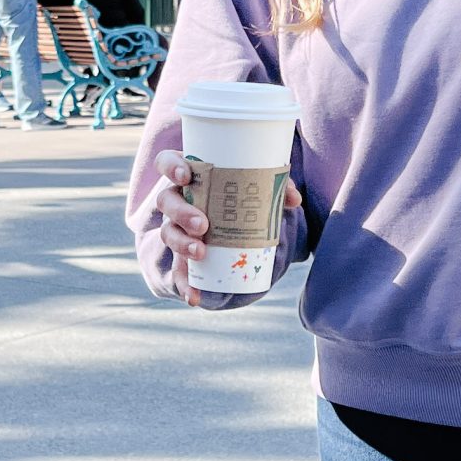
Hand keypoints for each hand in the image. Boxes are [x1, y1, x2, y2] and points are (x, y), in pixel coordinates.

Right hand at [154, 155, 301, 309]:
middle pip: (166, 200)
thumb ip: (278, 187)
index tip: (186, 177)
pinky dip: (185, 285)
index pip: (168, 163)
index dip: (171, 167)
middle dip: (181, 213)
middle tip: (203, 225)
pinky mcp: (183, 254)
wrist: (237, 224)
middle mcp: (178, 199)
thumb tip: (294, 200)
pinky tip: (194, 297)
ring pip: (168, 232)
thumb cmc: (245, 195)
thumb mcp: (260, 187)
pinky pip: (178, 270)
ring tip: (201, 252)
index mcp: (192, 175)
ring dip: (181, 244)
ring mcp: (177, 227)